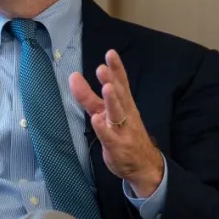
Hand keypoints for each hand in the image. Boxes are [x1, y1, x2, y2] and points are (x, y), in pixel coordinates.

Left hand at [69, 49, 163, 197]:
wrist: (143, 165)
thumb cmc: (125, 135)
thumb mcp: (107, 114)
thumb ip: (90, 98)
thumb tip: (75, 79)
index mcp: (124, 104)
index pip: (121, 83)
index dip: (116, 69)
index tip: (111, 53)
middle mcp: (124, 114)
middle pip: (118, 95)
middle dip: (111, 81)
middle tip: (102, 68)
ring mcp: (121, 130)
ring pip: (116, 113)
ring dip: (111, 101)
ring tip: (106, 88)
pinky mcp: (116, 146)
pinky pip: (109, 136)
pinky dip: (102, 128)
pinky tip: (96, 121)